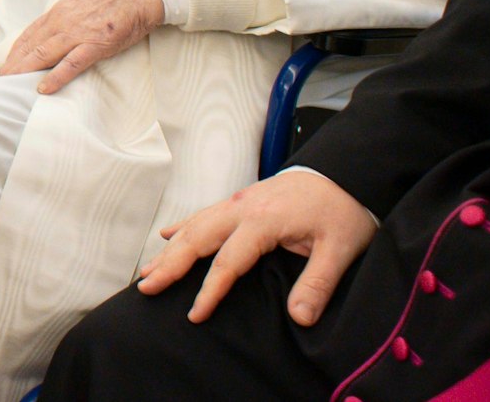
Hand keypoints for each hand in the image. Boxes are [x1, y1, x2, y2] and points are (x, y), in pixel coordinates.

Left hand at [0, 0, 163, 92]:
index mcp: (57, 14)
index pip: (27, 35)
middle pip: (29, 46)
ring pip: (43, 54)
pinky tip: (43, 88)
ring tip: (10, 84)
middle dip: (12, 64)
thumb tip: (48, 35)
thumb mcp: (77, 7)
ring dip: (24, 70)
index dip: (13, 52)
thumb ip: (62, 20)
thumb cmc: (110, 2)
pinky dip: (56, 76)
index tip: (4, 65)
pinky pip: (71, 63)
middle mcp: (61, 22)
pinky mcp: (94, 45)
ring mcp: (77, 34)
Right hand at [137, 170, 376, 326]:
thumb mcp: (340, 250)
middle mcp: (242, 208)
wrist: (345, 173)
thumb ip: (317, 284)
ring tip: (147, 270)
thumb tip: (299, 318)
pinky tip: (166, 235)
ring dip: (169, 249)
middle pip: (196, 239)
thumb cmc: (342, 210)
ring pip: (194, 226)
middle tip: (144, 287)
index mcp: (263, 220)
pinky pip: (203, 214)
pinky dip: (182, 226)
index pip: (228, 262)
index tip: (195, 315)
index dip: (209, 291)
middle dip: (168, 265)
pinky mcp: (241, 200)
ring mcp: (238, 201)